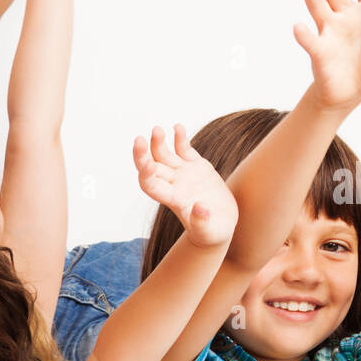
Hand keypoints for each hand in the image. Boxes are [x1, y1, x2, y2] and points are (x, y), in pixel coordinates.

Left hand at [134, 125, 236, 248]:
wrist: (220, 225)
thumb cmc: (213, 233)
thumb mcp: (210, 231)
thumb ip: (202, 222)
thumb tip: (199, 208)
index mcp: (174, 200)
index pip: (151, 185)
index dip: (146, 174)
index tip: (146, 163)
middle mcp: (174, 185)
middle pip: (152, 167)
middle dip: (143, 154)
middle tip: (139, 139)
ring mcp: (184, 174)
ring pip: (164, 155)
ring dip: (158, 142)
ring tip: (156, 129)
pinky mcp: (197, 167)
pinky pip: (184, 150)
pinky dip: (180, 138)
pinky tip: (177, 127)